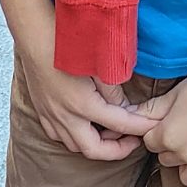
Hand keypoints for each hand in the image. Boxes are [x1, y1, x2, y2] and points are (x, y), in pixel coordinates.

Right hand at [13, 4, 156, 161]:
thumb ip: (113, 91)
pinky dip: (76, 138)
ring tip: (111, 132)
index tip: (153, 127)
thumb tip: (125, 108)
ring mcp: (52, 117)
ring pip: (76, 146)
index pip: (120, 124)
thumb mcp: (98, 65)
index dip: (140, 127)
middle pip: (95, 150)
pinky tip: (85, 127)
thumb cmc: (65, 43)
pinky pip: (60, 137)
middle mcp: (66, 117)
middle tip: (133, 141)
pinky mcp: (42, 113)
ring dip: (96, 145)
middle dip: (117, 150)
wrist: (33, 36)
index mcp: (83, 104)